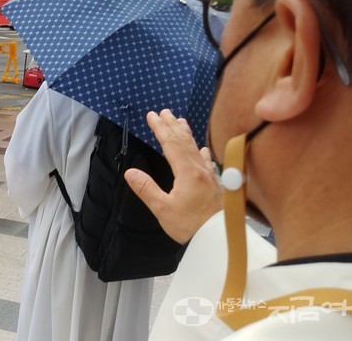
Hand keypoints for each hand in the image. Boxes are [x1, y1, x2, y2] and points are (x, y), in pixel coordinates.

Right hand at [123, 109, 222, 244]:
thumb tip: (130, 172)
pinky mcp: (215, 185)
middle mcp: (200, 170)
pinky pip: (207, 161)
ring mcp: (209, 177)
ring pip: (196, 148)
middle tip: (164, 111)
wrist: (220, 240)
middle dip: (172, 125)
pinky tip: (203, 149)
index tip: (151, 115)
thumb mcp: (163, 210)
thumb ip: (146, 189)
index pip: (171, 144)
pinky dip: (201, 151)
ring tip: (181, 121)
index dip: (160, 128)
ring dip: (186, 134)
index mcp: (187, 172)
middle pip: (184, 141)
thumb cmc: (192, 227)